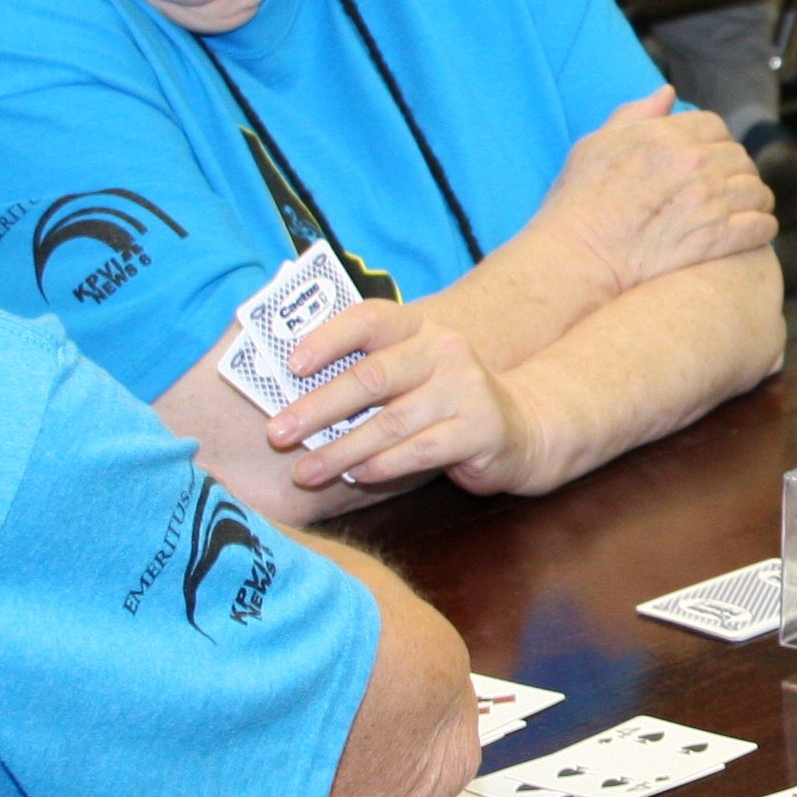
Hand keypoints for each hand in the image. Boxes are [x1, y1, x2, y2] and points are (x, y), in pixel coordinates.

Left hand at [267, 297, 548, 496]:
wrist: (520, 428)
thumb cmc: (443, 402)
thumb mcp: (410, 373)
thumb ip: (366, 370)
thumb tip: (288, 388)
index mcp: (420, 328)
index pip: (368, 320)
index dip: (327, 338)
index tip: (289, 365)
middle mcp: (445, 351)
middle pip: (371, 376)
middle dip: (317, 407)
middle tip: (277, 433)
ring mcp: (466, 390)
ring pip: (390, 422)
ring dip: (340, 450)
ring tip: (304, 470)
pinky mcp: (480, 430)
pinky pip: (419, 451)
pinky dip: (382, 466)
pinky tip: (355, 477)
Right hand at [523, 89, 774, 295]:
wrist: (579, 257)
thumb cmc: (578, 204)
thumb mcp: (596, 144)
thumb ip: (634, 115)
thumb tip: (667, 92)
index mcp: (666, 136)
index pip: (715, 126)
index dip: (717, 141)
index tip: (714, 158)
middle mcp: (693, 164)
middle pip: (739, 157)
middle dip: (737, 171)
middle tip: (732, 187)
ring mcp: (708, 201)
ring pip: (755, 191)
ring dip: (756, 199)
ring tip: (749, 209)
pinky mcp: (717, 239)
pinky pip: (760, 226)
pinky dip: (763, 228)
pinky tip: (756, 232)